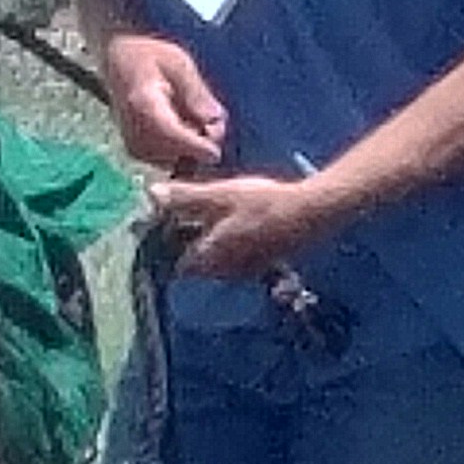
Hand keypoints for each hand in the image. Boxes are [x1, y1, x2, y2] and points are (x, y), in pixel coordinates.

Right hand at [103, 33, 228, 174]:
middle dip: (200, 144)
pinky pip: (169, 161)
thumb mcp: (180, 64)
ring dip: (193, 147)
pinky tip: (185, 127)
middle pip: (176, 154)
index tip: (215, 154)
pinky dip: (182, 150)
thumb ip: (197, 93)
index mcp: (144, 104)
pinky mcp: (136, 152)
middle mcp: (133, 130)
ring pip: (175, 162)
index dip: (195, 148)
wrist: (117, 61)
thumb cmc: (149, 57)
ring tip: (196, 119)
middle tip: (213, 121)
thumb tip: (215, 120)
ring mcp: (133, 144)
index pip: (171, 136)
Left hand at [156, 171, 340, 281]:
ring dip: (215, 253)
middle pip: (201, 269)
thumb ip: (186, 197)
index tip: (167, 234)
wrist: (313, 213)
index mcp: (211, 254)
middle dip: (193, 251)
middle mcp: (227, 270)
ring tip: (215, 228)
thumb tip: (150, 194)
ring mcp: (249, 270)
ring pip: (222, 268)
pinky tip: (242, 233)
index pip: (181, 264)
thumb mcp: (221, 194)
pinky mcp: (267, 265)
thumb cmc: (264, 202)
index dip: (172, 250)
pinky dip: (235, 253)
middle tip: (189, 227)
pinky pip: (241, 265)